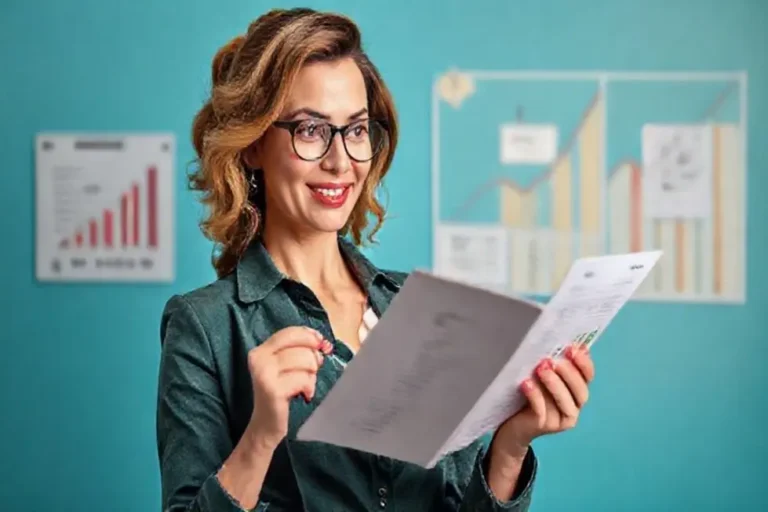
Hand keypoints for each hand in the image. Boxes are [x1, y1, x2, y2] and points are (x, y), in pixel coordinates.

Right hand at [245, 326, 332, 448]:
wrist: (265, 425)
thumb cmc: (280, 393)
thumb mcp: (285, 367)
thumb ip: (298, 351)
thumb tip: (322, 342)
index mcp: (261, 350)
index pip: (290, 332)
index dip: (309, 335)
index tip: (320, 342)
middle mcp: (259, 358)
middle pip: (301, 345)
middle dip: (313, 356)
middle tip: (313, 370)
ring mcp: (264, 374)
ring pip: (305, 360)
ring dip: (312, 374)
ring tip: (305, 385)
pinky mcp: (273, 389)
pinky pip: (304, 379)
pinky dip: (309, 387)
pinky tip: (304, 395)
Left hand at [491, 343, 594, 461]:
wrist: (513, 425)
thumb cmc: (530, 396)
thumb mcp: (544, 378)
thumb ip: (557, 364)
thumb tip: (576, 344)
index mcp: (577, 393)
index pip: (588, 377)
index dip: (583, 363)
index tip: (571, 348)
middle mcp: (574, 408)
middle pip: (580, 392)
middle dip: (568, 374)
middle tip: (552, 360)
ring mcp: (560, 420)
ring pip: (564, 402)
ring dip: (553, 384)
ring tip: (540, 369)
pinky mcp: (544, 426)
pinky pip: (542, 411)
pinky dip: (535, 396)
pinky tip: (526, 383)